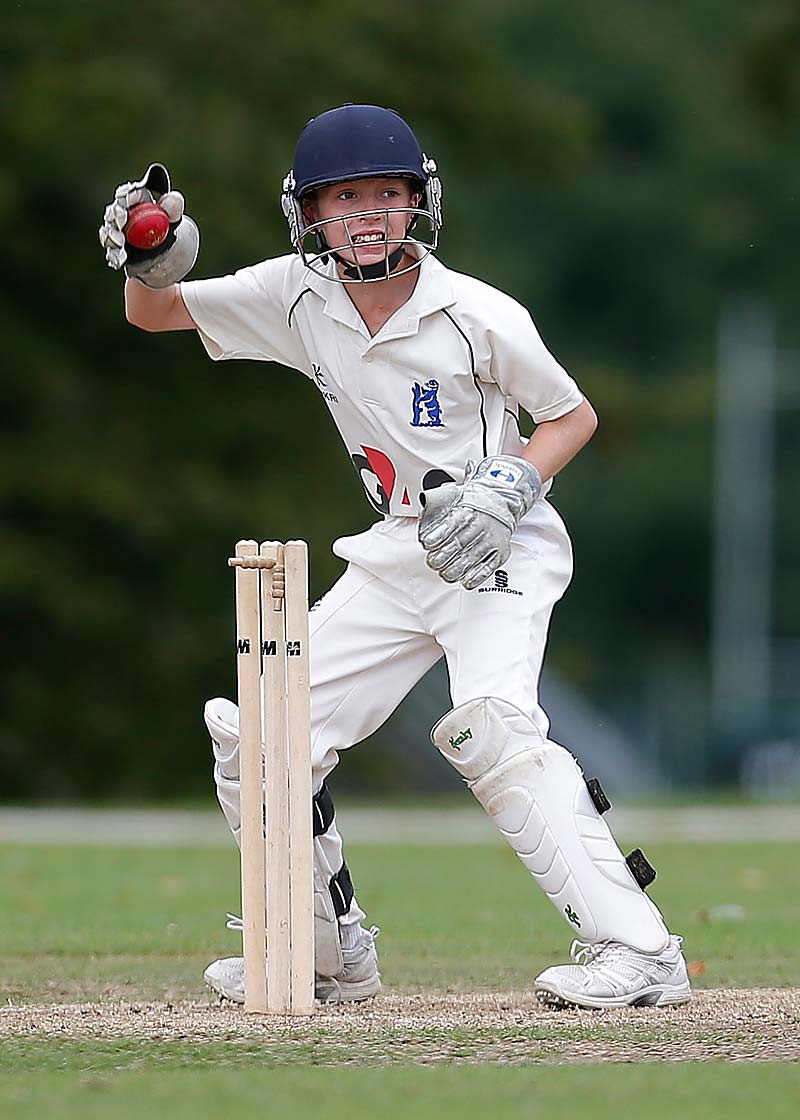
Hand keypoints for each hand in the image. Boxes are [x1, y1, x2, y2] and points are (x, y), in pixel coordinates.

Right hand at [99, 163, 183, 270]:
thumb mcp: (174, 217)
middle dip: (116, 214)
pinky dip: (115, 256)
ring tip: (119, 241)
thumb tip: (173, 199)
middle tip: (121, 218)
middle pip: (114, 212)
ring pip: (109, 232)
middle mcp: (122, 215)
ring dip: (112, 236)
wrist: (170, 256)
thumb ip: (174, 206)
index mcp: (136, 201)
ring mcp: (117, 234)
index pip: (128, 194)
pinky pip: (113, 253)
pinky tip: (120, 259)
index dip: (127, 195)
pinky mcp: (117, 251)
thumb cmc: (169, 230)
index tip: (128, 199)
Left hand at [418, 455, 541, 589]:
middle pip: (460, 543)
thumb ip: (436, 503)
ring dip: (456, 570)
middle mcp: (482, 524)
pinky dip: (476, 577)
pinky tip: (465, 581)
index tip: (427, 543)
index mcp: (469, 510)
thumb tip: (422, 510)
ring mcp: (492, 539)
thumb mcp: (453, 496)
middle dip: (443, 556)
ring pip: (473, 557)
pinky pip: (489, 567)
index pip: (452, 523)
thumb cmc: (471, 503)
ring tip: (445, 574)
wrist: (500, 502)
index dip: (438, 535)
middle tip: (433, 562)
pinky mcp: (500, 552)